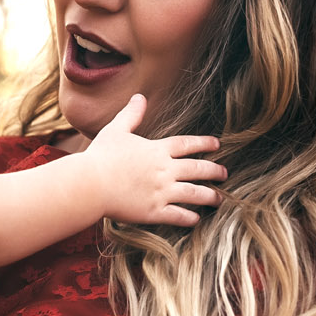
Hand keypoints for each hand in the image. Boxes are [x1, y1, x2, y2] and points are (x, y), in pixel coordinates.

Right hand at [82, 94, 224, 226]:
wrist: (91, 183)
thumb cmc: (100, 157)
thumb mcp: (115, 130)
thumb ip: (131, 114)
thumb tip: (139, 96)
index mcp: (157, 150)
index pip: (187, 144)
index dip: (204, 143)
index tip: (217, 145)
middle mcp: (164, 170)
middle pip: (198, 169)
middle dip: (214, 171)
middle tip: (225, 173)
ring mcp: (161, 192)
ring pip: (194, 193)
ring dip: (210, 196)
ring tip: (219, 199)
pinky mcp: (154, 211)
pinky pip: (178, 215)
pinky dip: (190, 217)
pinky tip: (196, 218)